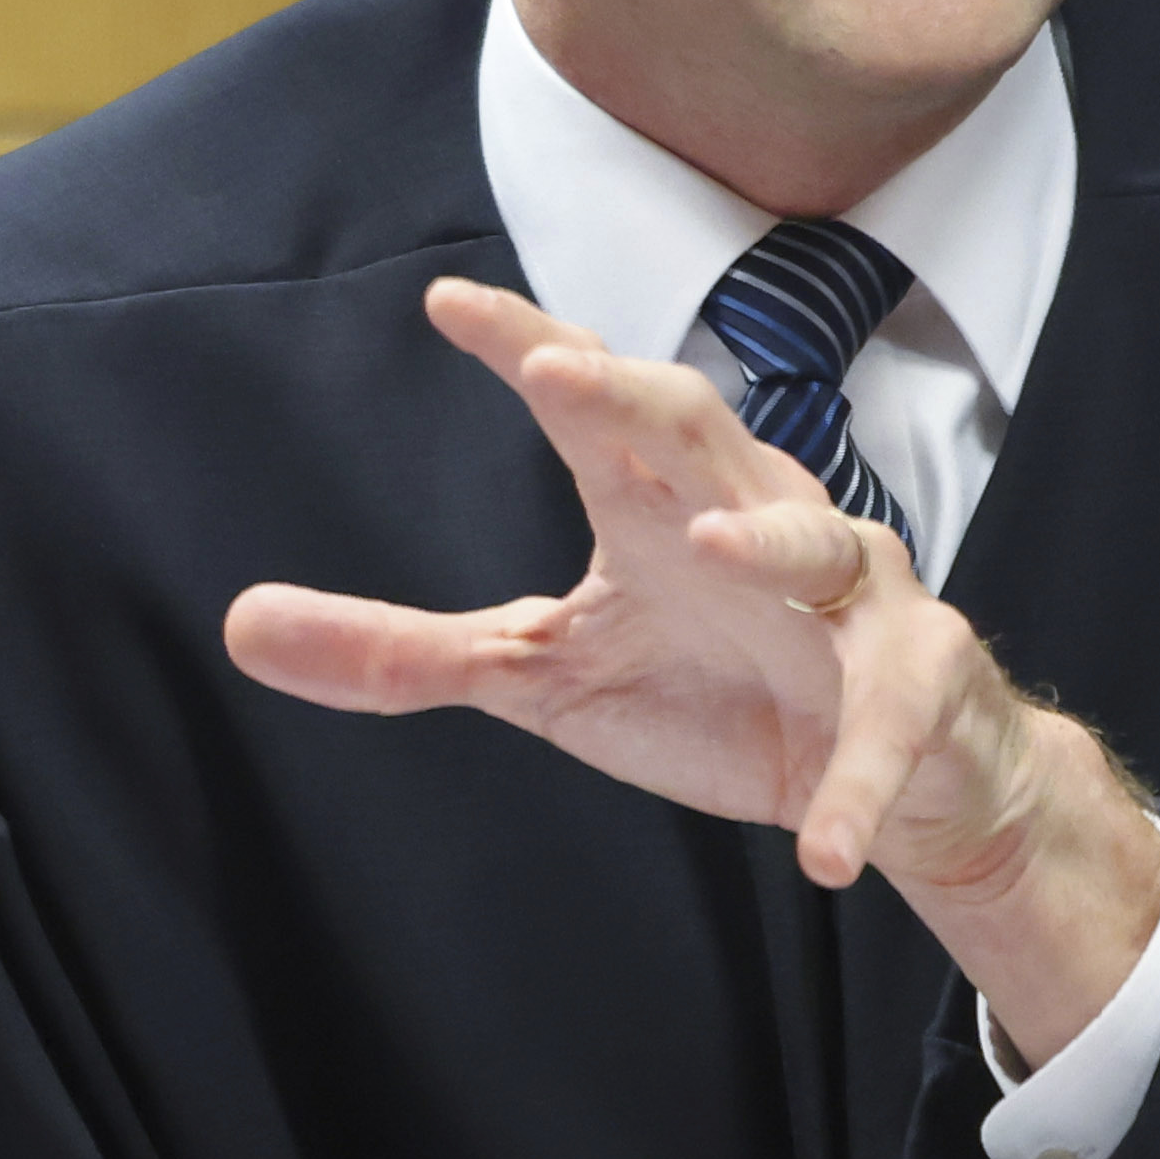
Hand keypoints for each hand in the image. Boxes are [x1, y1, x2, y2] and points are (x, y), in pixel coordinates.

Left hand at [227, 275, 1159, 1045]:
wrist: (888, 781)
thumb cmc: (716, 693)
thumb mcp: (545, 675)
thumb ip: (405, 654)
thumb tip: (238, 625)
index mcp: (657, 505)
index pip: (587, 405)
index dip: (527, 346)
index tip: (447, 307)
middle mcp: (755, 522)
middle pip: (698, 433)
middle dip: (635, 397)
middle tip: (558, 368)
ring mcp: (850, 599)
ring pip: (824, 544)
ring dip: (767, 537)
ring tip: (701, 544)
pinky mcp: (921, 684)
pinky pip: (892, 720)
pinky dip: (856, 784)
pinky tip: (821, 851)